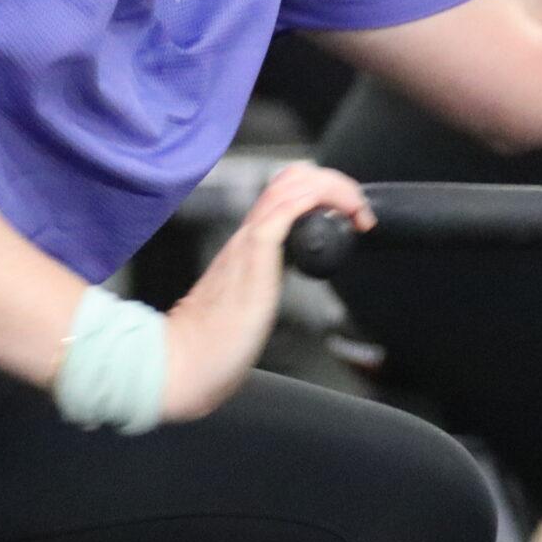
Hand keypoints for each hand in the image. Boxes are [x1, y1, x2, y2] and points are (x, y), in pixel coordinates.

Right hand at [158, 163, 369, 421]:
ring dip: (334, 189)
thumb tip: (284, 288)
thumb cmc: (214, 345)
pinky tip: (341, 216)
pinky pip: (285, 210)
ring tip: (356, 212)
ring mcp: (249, 242)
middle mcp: (248, 235)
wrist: (184, 362)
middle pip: (292, 178)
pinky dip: (318, 200)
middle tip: (357, 212)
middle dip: (335, 183)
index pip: (286, 192)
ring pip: (292, 185)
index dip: (322, 191)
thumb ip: (266, 286)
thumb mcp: (250, 302)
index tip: (350, 217)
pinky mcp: (254, 254)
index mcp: (249, 244)